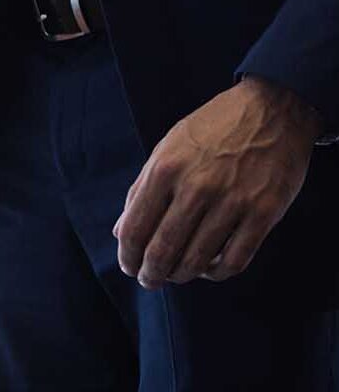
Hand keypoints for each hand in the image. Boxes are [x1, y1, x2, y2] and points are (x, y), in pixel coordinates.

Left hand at [113, 76, 322, 287]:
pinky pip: (235, 259)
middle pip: (164, 248)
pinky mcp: (263, 214)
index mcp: (165, 168)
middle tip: (149, 281)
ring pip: (198, 259)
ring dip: (182, 275)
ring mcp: (232, 202)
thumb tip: (120, 229)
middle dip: (152, 273)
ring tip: (177, 275)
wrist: (271, 110)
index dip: (128, 255)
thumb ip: (142, 188)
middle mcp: (196, 187)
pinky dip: (217, 272)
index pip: (135, 227)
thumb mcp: (168, 147)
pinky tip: (209, 269)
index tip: (128, 266)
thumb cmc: (213, 128)